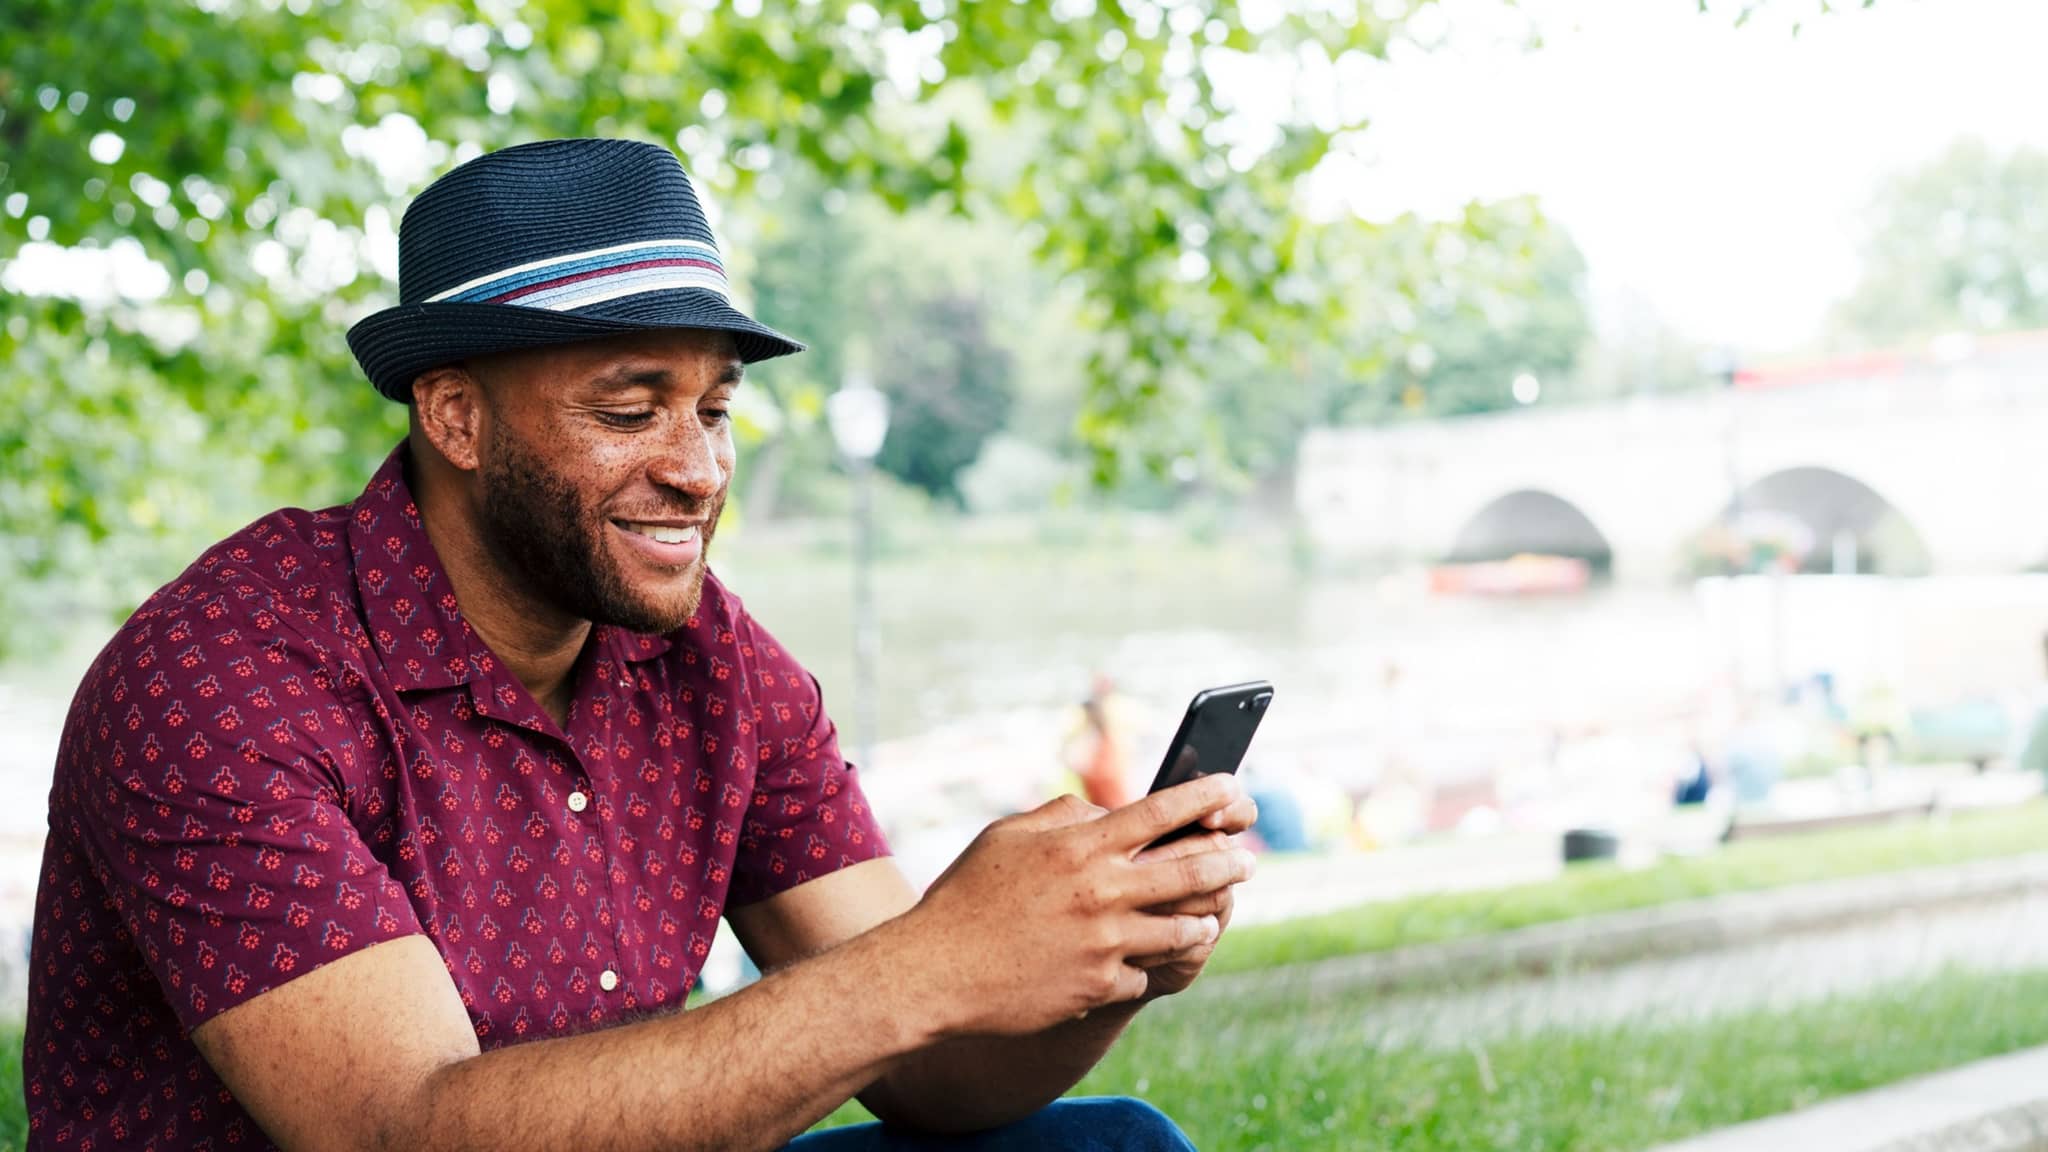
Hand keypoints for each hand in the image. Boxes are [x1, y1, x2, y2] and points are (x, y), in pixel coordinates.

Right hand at [900, 775, 1256, 1037]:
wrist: (935, 973)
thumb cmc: (965, 897)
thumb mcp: (1005, 836)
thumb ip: (1061, 816)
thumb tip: (1103, 810)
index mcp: (1079, 846)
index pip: (1161, 811)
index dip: (1206, 795)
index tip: (1233, 788)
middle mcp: (1101, 891)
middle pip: (1191, 870)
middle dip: (1228, 863)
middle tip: (1245, 863)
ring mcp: (1104, 943)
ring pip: (1182, 929)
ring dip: (1199, 921)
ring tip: (1205, 918)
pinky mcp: (1098, 987)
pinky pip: (1143, 975)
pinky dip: (1140, 967)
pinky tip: (1129, 964)